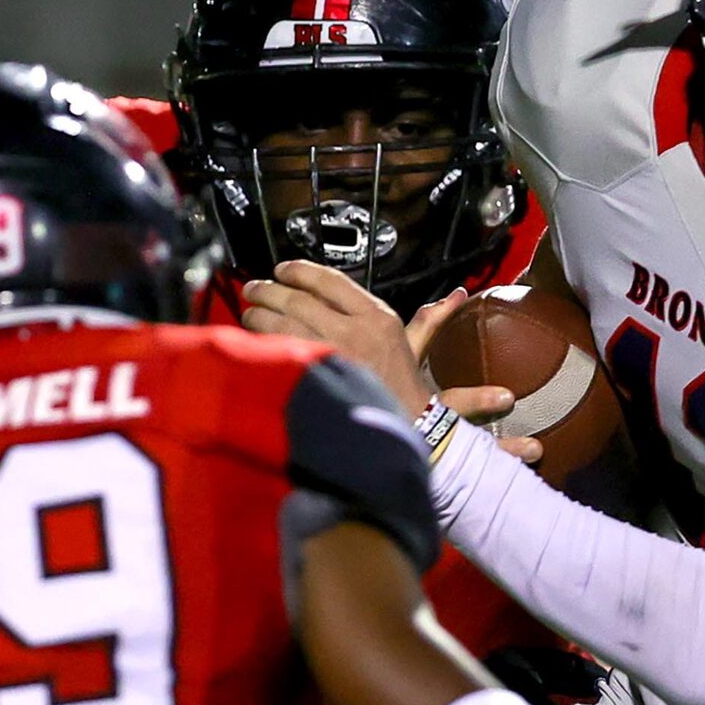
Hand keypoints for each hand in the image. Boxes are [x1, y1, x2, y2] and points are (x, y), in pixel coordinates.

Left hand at [242, 264, 509, 420]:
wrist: (407, 433)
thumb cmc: (409, 393)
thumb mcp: (422, 349)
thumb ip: (430, 321)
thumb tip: (455, 296)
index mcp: (378, 317)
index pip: (330, 280)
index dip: (300, 271)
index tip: (282, 271)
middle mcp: (354, 329)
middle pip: (299, 298)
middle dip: (269, 290)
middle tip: (252, 289)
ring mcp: (332, 352)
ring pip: (282, 321)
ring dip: (259, 313)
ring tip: (248, 311)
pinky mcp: (313, 377)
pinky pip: (278, 349)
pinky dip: (261, 341)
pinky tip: (251, 338)